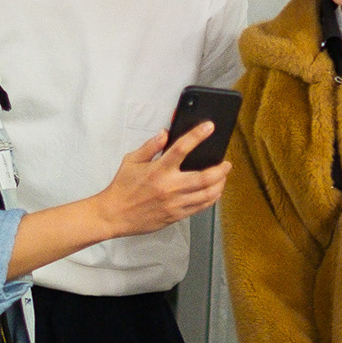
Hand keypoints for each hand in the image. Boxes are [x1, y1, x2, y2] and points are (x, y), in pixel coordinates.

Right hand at [94, 124, 230, 238]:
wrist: (114, 215)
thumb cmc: (122, 187)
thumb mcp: (131, 160)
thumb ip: (150, 146)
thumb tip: (165, 132)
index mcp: (158, 170)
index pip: (182, 148)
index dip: (198, 135)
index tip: (210, 127)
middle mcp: (169, 187)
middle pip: (204, 177)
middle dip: (221, 169)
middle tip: (227, 163)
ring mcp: (175, 203)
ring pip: (207, 195)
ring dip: (220, 184)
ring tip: (223, 177)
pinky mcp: (176, 216)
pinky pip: (200, 208)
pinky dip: (211, 199)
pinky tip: (214, 192)